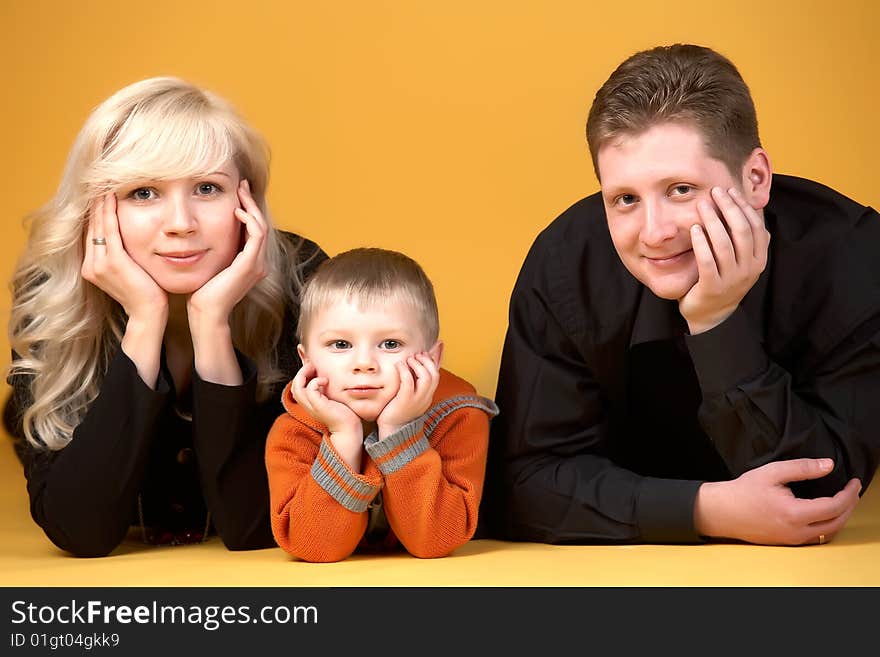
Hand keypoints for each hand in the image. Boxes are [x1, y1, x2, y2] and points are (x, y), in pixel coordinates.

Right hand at [81, 193, 167, 321]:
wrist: (148, 315)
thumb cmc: (147, 293)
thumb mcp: (131, 272)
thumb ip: (123, 256)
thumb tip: (130, 239)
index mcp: (92, 267)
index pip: (93, 232)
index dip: (96, 211)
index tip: (101, 190)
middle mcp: (90, 265)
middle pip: (92, 225)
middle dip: (96, 202)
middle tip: (99, 178)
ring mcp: (99, 264)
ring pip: (99, 224)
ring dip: (101, 201)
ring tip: (104, 181)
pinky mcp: (113, 262)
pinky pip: (110, 230)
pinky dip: (110, 211)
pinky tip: (113, 195)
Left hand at [186, 179, 267, 326]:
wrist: (206, 313)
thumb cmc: (202, 293)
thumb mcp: (210, 266)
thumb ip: (214, 251)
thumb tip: (201, 233)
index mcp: (250, 264)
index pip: (255, 230)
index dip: (248, 210)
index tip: (237, 193)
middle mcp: (258, 263)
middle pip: (261, 224)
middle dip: (251, 203)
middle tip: (242, 185)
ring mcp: (256, 265)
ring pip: (261, 226)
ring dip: (251, 207)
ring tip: (240, 192)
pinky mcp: (250, 265)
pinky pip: (256, 235)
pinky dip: (248, 220)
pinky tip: (236, 210)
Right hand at [291, 362, 363, 470]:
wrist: (349, 429)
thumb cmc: (344, 414)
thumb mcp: (332, 398)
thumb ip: (327, 390)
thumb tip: (328, 377)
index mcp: (310, 403)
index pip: (297, 388)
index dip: (302, 376)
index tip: (312, 367)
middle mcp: (308, 405)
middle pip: (294, 386)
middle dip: (301, 372)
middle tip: (312, 365)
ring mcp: (312, 406)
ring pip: (297, 387)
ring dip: (304, 374)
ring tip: (314, 369)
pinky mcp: (319, 406)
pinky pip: (309, 390)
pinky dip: (315, 382)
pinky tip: (325, 381)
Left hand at [376, 352, 439, 438]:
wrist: (392, 431)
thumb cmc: (397, 411)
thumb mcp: (409, 396)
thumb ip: (413, 383)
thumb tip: (412, 368)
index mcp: (428, 396)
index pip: (436, 375)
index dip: (432, 361)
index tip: (424, 353)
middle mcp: (425, 398)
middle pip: (435, 375)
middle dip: (427, 361)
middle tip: (417, 355)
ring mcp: (417, 401)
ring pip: (426, 378)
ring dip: (418, 365)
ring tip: (409, 359)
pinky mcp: (405, 401)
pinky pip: (409, 383)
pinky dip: (405, 371)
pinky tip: (399, 365)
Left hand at [678, 186, 769, 333]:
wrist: (710, 315)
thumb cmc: (722, 280)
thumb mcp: (740, 261)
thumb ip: (744, 240)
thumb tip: (748, 208)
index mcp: (758, 260)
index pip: (755, 227)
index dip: (743, 207)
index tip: (729, 191)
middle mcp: (749, 269)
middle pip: (741, 231)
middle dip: (728, 208)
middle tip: (715, 192)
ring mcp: (731, 280)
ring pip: (724, 244)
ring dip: (713, 221)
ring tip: (702, 205)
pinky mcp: (712, 287)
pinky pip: (707, 261)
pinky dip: (701, 243)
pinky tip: (694, 228)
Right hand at [694, 458, 861, 544]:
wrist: (722, 511)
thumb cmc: (743, 491)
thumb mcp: (772, 472)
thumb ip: (802, 467)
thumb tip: (828, 465)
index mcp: (794, 513)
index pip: (834, 506)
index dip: (848, 494)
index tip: (853, 481)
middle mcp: (796, 531)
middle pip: (837, 522)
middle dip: (850, 506)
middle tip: (853, 491)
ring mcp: (792, 539)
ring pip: (828, 532)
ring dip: (841, 517)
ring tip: (844, 501)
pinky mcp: (787, 541)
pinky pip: (816, 536)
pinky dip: (828, 524)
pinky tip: (826, 512)